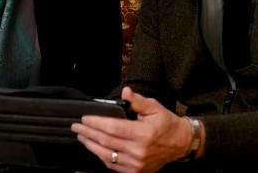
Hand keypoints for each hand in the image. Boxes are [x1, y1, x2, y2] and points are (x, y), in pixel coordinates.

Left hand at [71, 87, 193, 172]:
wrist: (180, 143)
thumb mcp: (154, 108)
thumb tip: (125, 92)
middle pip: (106, 142)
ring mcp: (136, 164)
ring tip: (82, 137)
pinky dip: (102, 157)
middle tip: (76, 127)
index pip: (113, 128)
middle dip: (88, 134)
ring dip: (91, 146)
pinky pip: (113, 165)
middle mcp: (138, 151)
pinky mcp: (135, 171)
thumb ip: (137, 101)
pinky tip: (95, 149)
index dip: (96, 123)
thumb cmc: (167, 124)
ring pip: (107, 156)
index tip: (84, 119)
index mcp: (143, 134)